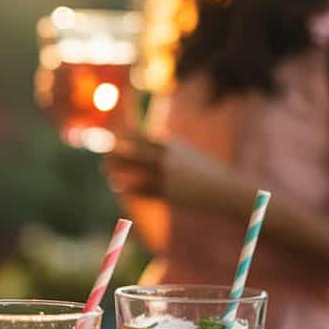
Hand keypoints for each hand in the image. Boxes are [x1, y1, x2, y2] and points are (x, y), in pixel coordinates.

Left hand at [104, 132, 241, 211]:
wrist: (222, 188)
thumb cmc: (200, 168)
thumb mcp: (182, 151)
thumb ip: (162, 146)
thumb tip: (144, 140)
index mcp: (167, 143)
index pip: (135, 136)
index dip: (119, 138)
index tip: (108, 139)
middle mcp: (163, 157)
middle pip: (129, 151)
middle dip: (113, 154)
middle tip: (105, 157)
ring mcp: (164, 175)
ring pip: (131, 172)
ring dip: (117, 173)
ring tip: (111, 174)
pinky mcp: (166, 192)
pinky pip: (139, 191)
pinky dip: (128, 189)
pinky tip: (121, 188)